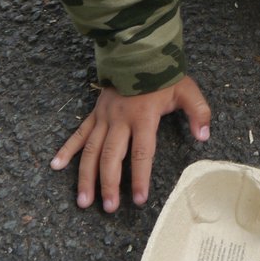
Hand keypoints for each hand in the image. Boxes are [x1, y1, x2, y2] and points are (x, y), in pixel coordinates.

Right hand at [50, 75, 210, 211]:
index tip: (138, 199)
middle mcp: (120, 120)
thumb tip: (204, 136)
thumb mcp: (187, 91)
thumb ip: (199, 112)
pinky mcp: (95, 113)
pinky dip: (66, 149)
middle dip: (109, 184)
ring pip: (92, 151)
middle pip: (112, 157)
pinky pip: (79, 133)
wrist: (139, 52)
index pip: (141, 153)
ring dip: (86, 176)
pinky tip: (55, 165)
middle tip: (108, 208)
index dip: (140, 177)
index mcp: (143, 117)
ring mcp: (104, 117)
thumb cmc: (164, 76)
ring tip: (83, 201)